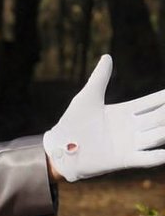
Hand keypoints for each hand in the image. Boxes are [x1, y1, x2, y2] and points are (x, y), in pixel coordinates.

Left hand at [43, 55, 164, 181]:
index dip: (164, 98)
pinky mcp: (124, 159)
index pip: (153, 103)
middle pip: (160, 118)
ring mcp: (130, 144)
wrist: (61, 147)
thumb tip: (107, 56)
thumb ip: (100, 78)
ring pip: (158, 136)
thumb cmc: (73, 122)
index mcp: (126, 113)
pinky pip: (146, 158)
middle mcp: (133, 128)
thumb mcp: (88, 97)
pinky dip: (158, 157)